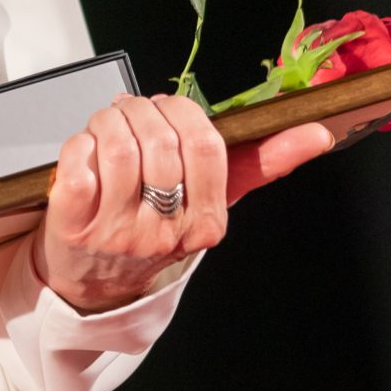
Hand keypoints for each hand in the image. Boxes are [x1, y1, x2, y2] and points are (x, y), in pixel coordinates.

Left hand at [30, 94, 333, 314]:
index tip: (167, 108)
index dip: (182, 112)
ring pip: (118, 146)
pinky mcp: (73, 226)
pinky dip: (79, 143)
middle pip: (159, 141)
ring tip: (108, 125)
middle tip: (131, 111)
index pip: (205, 146)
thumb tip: (318, 133)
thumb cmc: (159, 227)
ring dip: (109, 121)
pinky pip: (77, 163)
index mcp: (205, 224)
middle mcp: (163, 233)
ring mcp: (117, 233)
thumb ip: (262, 163)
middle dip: (141, 110)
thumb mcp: (213, 200)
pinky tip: (86, 151)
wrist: (98, 282)